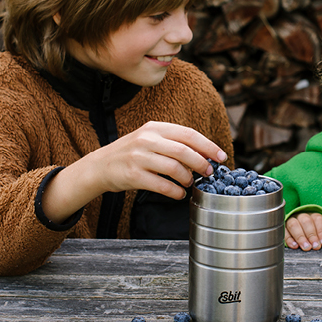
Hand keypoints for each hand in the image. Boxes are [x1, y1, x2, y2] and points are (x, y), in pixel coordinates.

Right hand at [90, 121, 226, 197]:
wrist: (100, 166)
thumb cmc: (131, 153)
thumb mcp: (150, 139)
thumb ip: (173, 143)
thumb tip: (205, 154)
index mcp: (155, 128)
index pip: (188, 134)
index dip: (208, 146)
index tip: (221, 156)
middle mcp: (147, 139)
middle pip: (183, 151)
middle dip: (202, 163)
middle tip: (209, 173)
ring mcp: (139, 157)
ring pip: (174, 168)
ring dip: (188, 178)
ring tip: (190, 183)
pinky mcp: (133, 175)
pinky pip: (161, 185)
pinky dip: (175, 191)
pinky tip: (179, 194)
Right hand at [285, 212, 321, 250]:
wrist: (301, 234)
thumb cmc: (315, 235)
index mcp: (313, 216)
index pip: (318, 219)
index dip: (321, 231)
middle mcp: (302, 216)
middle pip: (306, 221)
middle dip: (311, 235)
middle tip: (315, 246)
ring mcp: (291, 221)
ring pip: (293, 224)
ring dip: (300, 237)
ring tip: (306, 247)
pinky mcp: (283, 228)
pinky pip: (284, 231)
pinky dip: (289, 239)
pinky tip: (295, 246)